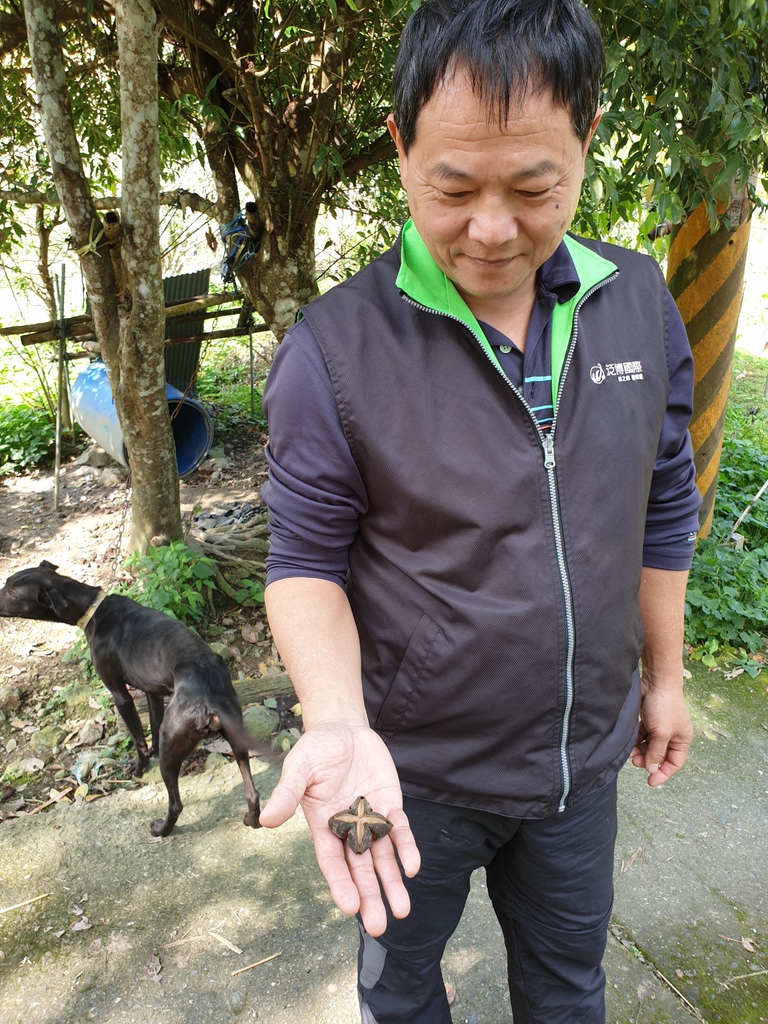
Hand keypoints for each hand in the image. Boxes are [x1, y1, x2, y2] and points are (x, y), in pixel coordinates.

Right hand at [259, 721, 420, 935]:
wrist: (342, 729)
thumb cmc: (315, 750)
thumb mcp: (299, 768)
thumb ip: (287, 793)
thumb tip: (266, 820)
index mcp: (322, 826)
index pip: (331, 861)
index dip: (340, 884)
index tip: (350, 908)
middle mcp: (347, 829)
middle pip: (359, 868)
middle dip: (369, 895)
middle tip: (379, 926)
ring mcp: (370, 819)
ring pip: (382, 857)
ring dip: (392, 881)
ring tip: (402, 909)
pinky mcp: (389, 805)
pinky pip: (399, 830)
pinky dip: (406, 848)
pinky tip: (413, 867)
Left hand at [631, 684, 692, 786]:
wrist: (656, 681)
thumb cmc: (664, 707)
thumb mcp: (661, 733)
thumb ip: (656, 752)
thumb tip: (652, 768)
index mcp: (682, 740)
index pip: (674, 763)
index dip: (663, 773)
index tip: (650, 782)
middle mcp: (672, 735)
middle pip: (660, 755)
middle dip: (648, 761)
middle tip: (636, 762)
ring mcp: (660, 728)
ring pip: (649, 746)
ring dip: (640, 752)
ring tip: (630, 753)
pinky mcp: (648, 721)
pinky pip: (642, 737)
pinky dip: (636, 742)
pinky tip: (629, 744)